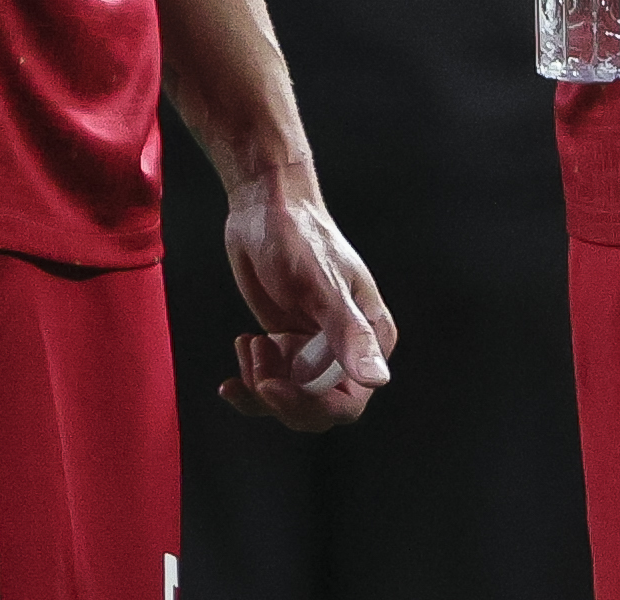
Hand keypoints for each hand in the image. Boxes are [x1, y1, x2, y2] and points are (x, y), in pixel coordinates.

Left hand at [218, 158, 394, 431]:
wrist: (265, 209)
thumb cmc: (300, 238)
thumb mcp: (323, 288)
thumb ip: (350, 335)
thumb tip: (378, 380)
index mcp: (371, 337)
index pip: (348, 403)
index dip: (308, 405)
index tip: (271, 386)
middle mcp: (347, 350)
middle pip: (316, 410)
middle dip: (279, 396)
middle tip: (257, 358)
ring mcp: (315, 350)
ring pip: (289, 402)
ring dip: (260, 383)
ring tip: (249, 342)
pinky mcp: (289, 346)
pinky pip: (270, 385)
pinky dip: (249, 377)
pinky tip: (242, 343)